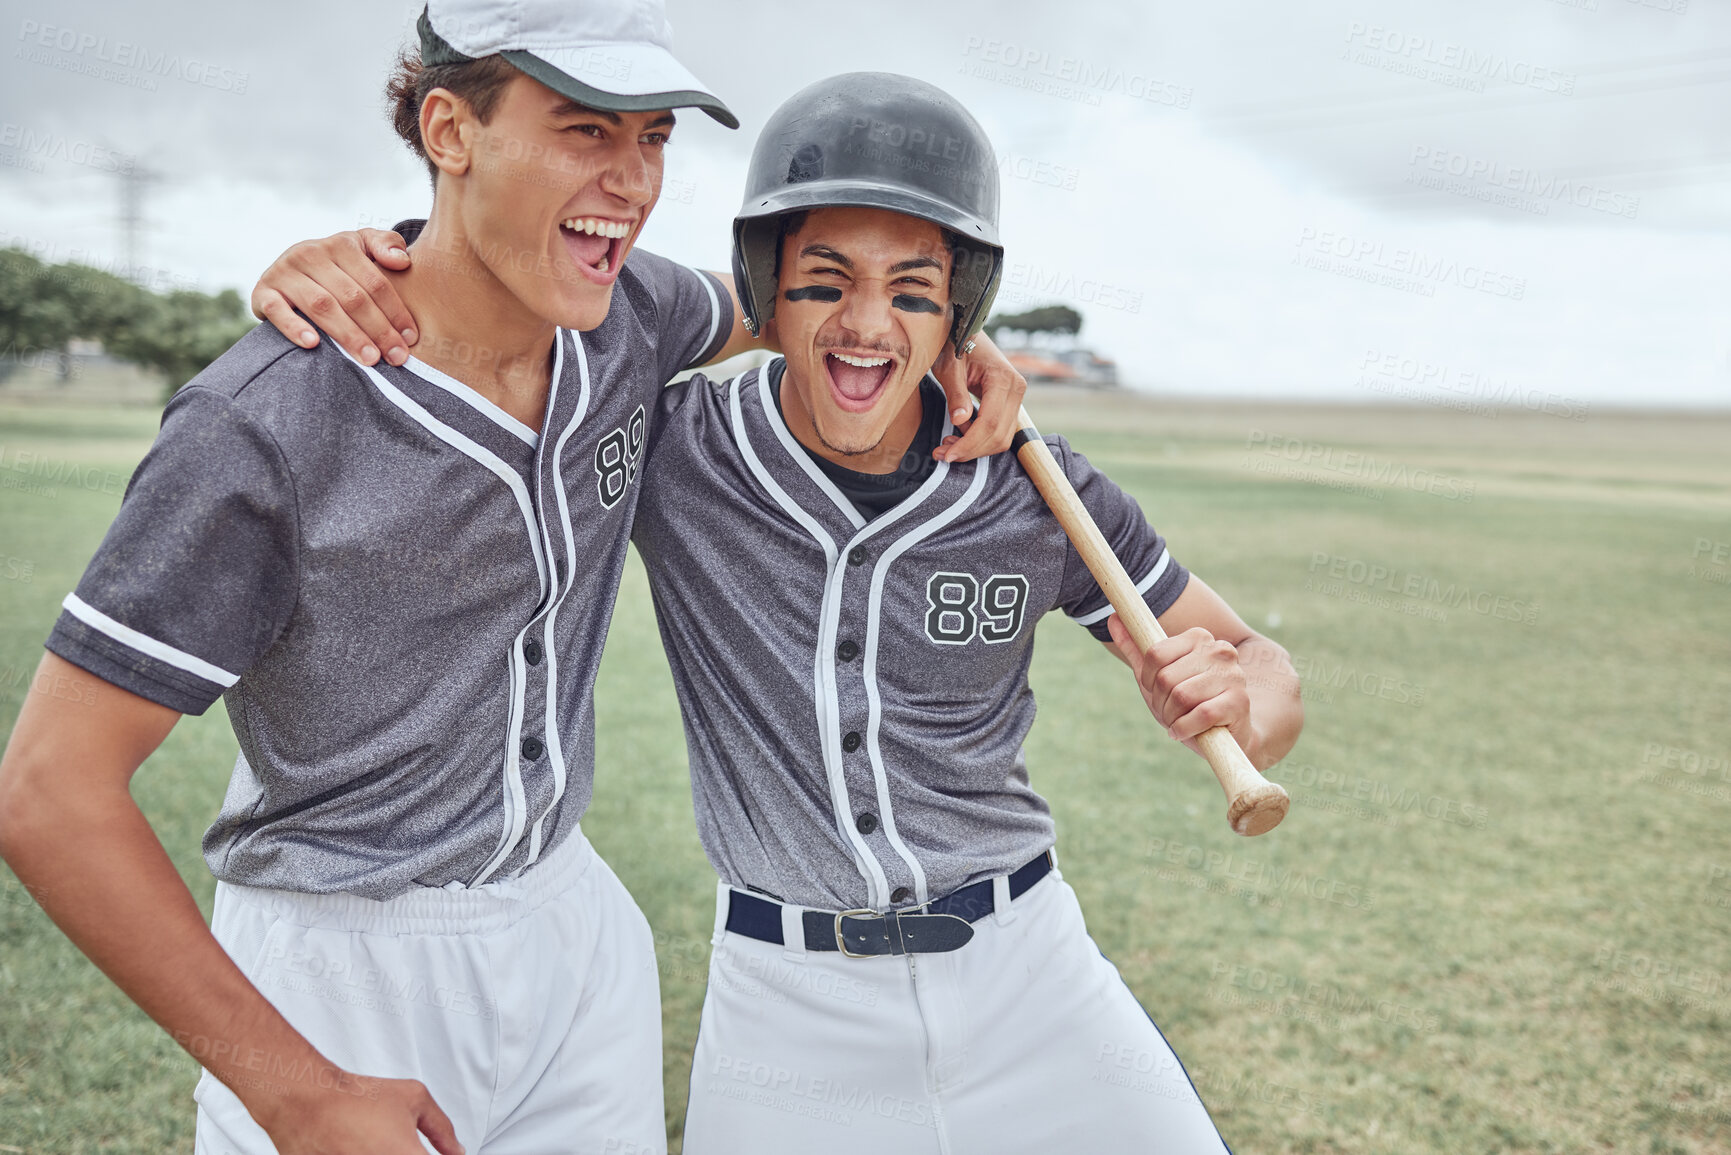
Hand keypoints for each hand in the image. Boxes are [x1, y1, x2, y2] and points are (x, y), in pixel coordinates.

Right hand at [248, 1068, 462, 1154]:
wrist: (306, 1103)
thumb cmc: (358, 1098)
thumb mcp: (414, 1098)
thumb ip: (442, 1129)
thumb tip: (456, 1151)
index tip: (430, 1152)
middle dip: (408, 1154)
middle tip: (395, 1145)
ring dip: (385, 1154)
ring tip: (373, 1142)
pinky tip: (357, 1146)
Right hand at [250, 230, 418, 366]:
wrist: (288, 269)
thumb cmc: (337, 264)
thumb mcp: (362, 247)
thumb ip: (385, 244)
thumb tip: (402, 262)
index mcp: (340, 244)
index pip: (374, 282)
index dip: (395, 311)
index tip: (410, 338)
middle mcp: (310, 254)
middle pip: (352, 297)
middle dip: (378, 329)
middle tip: (396, 356)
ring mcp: (284, 272)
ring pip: (323, 305)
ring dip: (348, 334)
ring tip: (369, 359)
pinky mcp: (263, 291)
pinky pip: (277, 310)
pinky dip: (294, 326)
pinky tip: (313, 344)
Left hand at [930, 330, 1026, 462]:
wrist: (965, 331)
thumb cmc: (954, 344)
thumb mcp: (949, 367)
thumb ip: (956, 394)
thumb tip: (960, 421)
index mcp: (1003, 378)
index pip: (989, 423)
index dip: (969, 444)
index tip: (946, 455)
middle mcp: (1016, 389)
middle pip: (998, 436)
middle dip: (970, 451)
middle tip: (941, 454)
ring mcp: (1016, 397)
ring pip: (1001, 438)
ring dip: (975, 448)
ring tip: (947, 446)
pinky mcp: (1009, 402)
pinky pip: (999, 430)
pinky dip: (980, 440)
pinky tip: (959, 437)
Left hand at [1107, 617, 1253, 757]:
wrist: (1224, 733)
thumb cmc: (1188, 702)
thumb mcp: (1157, 675)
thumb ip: (1136, 648)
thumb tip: (1111, 618)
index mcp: (1199, 637)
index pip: (1154, 654)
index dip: (1148, 679)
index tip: (1157, 691)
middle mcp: (1220, 651)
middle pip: (1165, 678)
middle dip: (1161, 702)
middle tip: (1171, 711)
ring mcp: (1233, 675)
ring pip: (1181, 696)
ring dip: (1173, 718)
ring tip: (1180, 721)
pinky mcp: (1240, 701)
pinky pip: (1201, 714)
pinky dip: (1186, 729)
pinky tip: (1185, 732)